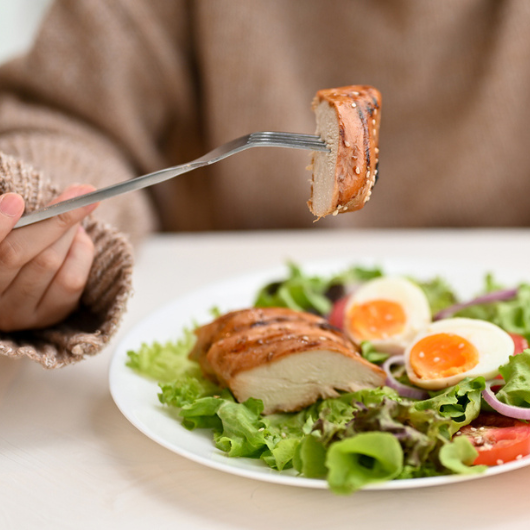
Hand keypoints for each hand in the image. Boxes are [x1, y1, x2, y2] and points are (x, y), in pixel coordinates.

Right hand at [0, 185, 98, 331]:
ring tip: (76, 215)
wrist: (22, 285)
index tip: (16, 199)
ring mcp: (17, 313)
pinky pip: (70, 280)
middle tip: (79, 195)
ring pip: (47, 262)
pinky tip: (79, 239)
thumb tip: (66, 194)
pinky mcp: (46, 317)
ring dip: (67, 233)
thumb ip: (18, 215)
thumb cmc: (11, 244)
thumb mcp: (10, 232)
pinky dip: (80, 253)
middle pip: (17, 253)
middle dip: (51, 219)